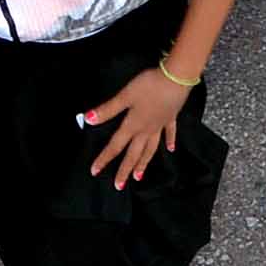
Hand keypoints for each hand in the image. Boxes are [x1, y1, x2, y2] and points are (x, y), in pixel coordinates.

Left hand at [77, 67, 192, 188]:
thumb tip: (88, 120)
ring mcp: (160, 125)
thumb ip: (108, 109)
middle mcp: (146, 130)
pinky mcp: (171, 117)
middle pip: (133, 153)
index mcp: (133, 125)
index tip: (94, 171)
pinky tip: (171, 149)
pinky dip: (169, 141)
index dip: (104, 158)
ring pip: (150, 149)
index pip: (115, 145)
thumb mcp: (125, 95)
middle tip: (119, 186)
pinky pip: (169, 133)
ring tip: (139, 176)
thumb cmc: (149, 86)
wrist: (176, 78)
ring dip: (144, 163)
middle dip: (125, 170)